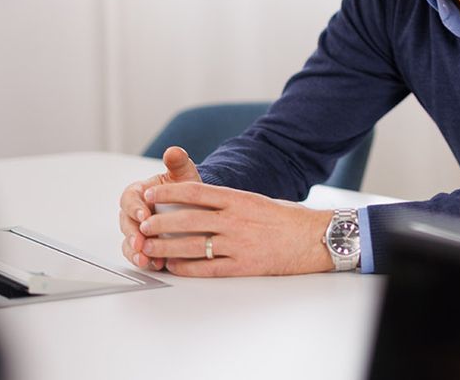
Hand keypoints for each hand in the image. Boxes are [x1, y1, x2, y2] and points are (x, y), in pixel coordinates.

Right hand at [117, 146, 200, 270]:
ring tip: (145, 259)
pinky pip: (140, 256)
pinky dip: (146, 261)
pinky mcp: (147, 247)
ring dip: (135, 252)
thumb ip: (177, 162)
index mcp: (139, 192)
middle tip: (140, 242)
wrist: (197, 206)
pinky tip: (156, 264)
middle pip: (126, 224)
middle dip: (132, 234)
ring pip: (129, 243)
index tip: (143, 215)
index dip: (135, 208)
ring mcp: (139, 232)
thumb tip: (173, 151)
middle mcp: (135, 213)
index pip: (129, 199)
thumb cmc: (185, 187)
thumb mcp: (183, 173)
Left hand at [135, 180, 333, 276]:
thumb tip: (201, 204)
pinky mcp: (242, 266)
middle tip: (143, 224)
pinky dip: (186, 268)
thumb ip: (230, 202)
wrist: (315, 238)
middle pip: (187, 219)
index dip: (168, 192)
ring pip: (192, 245)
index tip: (151, 192)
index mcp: (238, 199)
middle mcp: (235, 220)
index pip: (195, 191)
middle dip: (160, 222)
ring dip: (165, 247)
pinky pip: (207, 268)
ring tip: (148, 248)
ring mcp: (238, 244)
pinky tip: (173, 267)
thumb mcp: (257, 201)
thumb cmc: (289, 220)